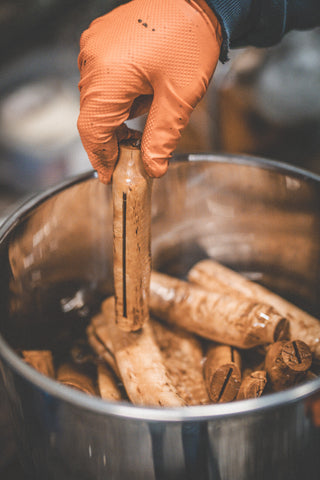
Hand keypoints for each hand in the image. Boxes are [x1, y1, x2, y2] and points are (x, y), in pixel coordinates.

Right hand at [77, 0, 221, 183]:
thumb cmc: (191, 41)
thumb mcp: (179, 99)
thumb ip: (161, 138)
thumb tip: (152, 169)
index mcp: (106, 75)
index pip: (92, 130)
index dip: (101, 158)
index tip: (111, 176)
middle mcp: (91, 60)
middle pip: (93, 115)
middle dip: (114, 137)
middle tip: (136, 151)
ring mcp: (94, 47)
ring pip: (98, 98)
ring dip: (120, 114)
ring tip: (151, 105)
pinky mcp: (101, 40)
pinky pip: (102, 78)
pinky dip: (120, 94)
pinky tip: (143, 90)